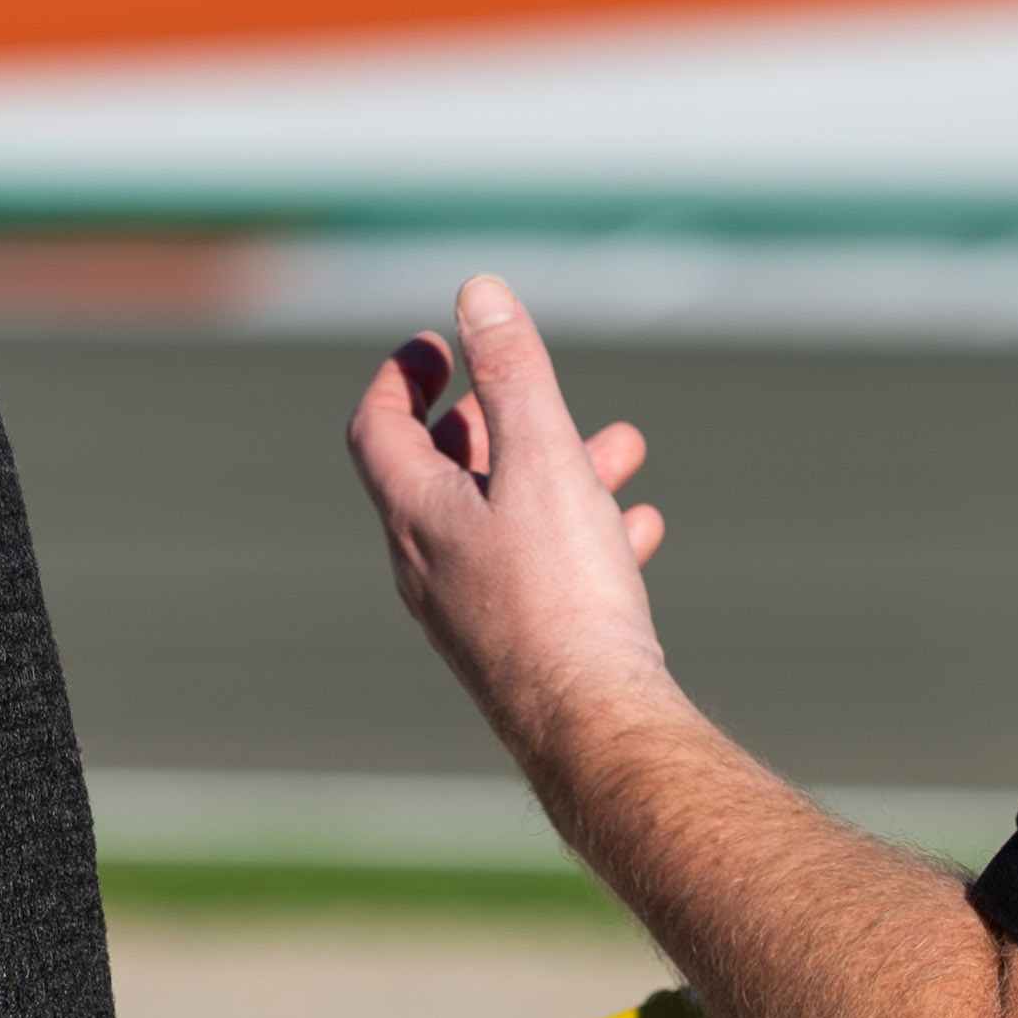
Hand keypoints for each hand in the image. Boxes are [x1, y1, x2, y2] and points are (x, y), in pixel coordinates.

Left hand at [343, 277, 675, 767]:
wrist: (593, 723)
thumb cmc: (562, 592)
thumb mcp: (540, 460)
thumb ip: (513, 374)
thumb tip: (478, 293)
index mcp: (416, 517)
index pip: (377, 429)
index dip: (400, 378)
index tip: (434, 344)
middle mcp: (429, 567)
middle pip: (438, 475)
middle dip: (485, 421)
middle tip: (512, 390)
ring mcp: (472, 612)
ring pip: (503, 521)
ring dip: (552, 473)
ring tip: (618, 444)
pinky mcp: (521, 647)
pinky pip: (542, 574)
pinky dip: (581, 534)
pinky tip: (640, 527)